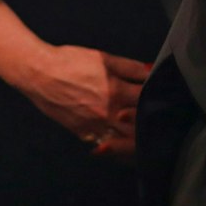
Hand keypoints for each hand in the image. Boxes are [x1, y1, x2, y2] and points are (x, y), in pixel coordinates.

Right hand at [18, 45, 149, 157]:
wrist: (40, 74)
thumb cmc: (71, 61)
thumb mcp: (104, 58)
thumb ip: (130, 67)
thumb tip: (151, 70)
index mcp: (116, 91)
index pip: (146, 101)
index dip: (157, 99)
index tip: (165, 98)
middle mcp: (108, 113)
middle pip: (138, 127)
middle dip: (151, 124)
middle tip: (162, 123)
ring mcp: (95, 126)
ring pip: (123, 142)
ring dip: (136, 140)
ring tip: (148, 138)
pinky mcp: (82, 133)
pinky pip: (104, 145)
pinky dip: (116, 147)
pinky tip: (123, 144)